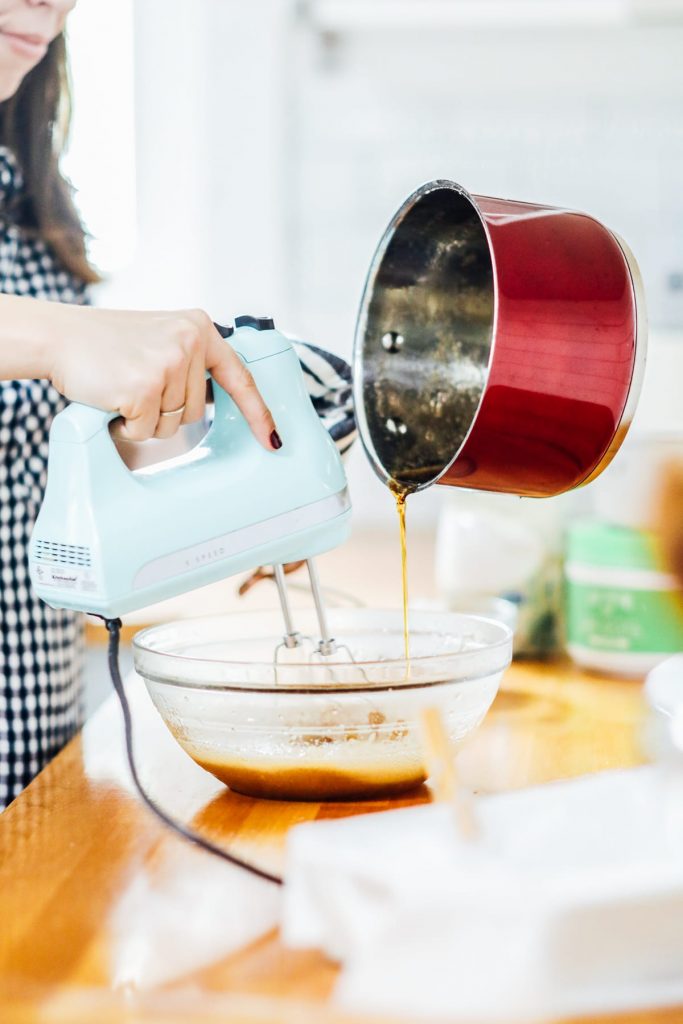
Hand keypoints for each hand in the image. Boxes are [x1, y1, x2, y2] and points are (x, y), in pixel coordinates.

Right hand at [48, 306, 280, 446]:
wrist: (59, 337)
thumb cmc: (106, 344)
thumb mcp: (160, 337)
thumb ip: (190, 359)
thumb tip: (212, 397)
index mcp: (199, 327)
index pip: (239, 376)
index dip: (257, 411)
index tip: (272, 439)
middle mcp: (190, 341)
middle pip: (197, 410)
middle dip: (166, 410)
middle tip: (136, 384)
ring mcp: (168, 363)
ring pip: (173, 424)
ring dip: (146, 419)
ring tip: (123, 388)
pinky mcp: (144, 387)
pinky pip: (146, 431)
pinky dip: (127, 426)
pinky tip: (113, 399)